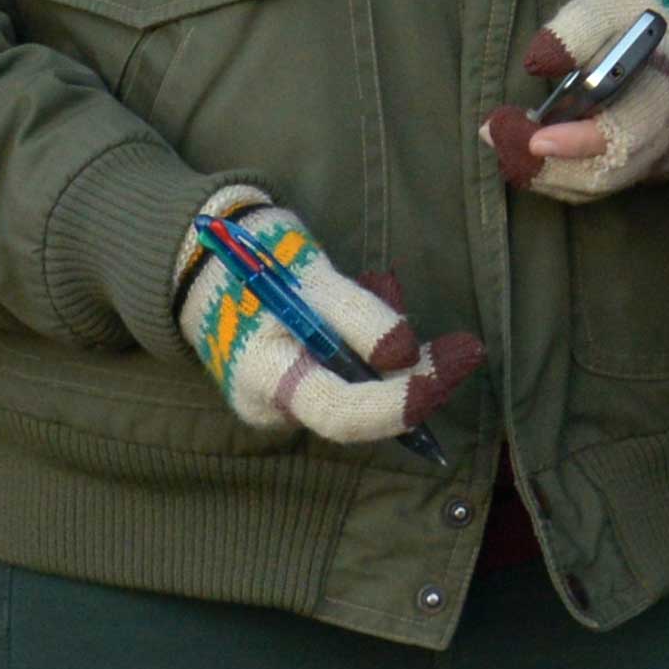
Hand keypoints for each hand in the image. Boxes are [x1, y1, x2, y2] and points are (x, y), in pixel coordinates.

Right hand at [172, 186, 477, 449]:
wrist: (201, 259)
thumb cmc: (252, 257)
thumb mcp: (307, 275)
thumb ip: (354, 316)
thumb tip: (403, 356)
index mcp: (264, 378)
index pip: (340, 412)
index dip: (395, 404)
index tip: (441, 378)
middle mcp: (273, 406)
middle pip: (359, 411)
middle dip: (415, 380)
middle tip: (467, 349)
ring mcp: (285, 403)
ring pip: (361, 394)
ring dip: (397, 362)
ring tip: (402, 316)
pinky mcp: (300, 389)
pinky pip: (352, 381)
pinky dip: (376, 357)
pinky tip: (381, 330)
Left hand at [486, 0, 668, 202]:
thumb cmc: (643, 18)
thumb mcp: (613, 5)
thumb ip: (578, 30)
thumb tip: (538, 61)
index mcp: (668, 91)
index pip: (625, 133)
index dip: (578, 142)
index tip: (533, 137)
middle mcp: (668, 136)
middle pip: (603, 174)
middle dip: (544, 165)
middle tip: (495, 134)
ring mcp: (658, 158)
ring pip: (596, 185)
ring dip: (543, 172)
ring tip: (501, 139)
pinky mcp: (644, 167)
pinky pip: (598, 182)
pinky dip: (559, 173)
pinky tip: (527, 149)